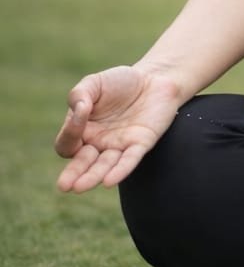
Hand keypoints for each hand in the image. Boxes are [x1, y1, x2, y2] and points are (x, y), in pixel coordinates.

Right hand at [54, 66, 183, 192]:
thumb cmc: (121, 82)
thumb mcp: (94, 83)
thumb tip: (79, 110)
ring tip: (80, 187)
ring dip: (93, 176)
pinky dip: (120, 170)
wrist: (155, 79)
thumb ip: (79, 95)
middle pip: (82, 164)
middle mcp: (98, 143)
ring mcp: (119, 145)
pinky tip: (109, 181)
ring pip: (104, 166)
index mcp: (82, 130)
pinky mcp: (140, 144)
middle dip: (74, 174)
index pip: (67, 142)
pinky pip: (129, 160)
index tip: (82, 111)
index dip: (70, 132)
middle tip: (65, 186)